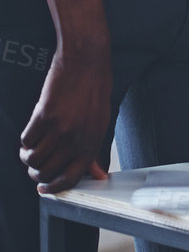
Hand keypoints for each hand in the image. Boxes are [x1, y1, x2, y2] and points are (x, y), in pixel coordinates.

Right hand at [19, 43, 111, 193]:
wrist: (86, 62)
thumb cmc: (95, 91)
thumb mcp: (101, 123)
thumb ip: (95, 151)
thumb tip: (96, 175)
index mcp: (92, 141)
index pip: (72, 176)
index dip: (55, 187)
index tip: (44, 189)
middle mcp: (76, 138)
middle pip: (47, 171)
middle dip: (37, 174)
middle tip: (34, 167)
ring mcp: (59, 128)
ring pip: (33, 159)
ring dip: (28, 158)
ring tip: (30, 150)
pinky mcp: (43, 116)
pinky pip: (26, 140)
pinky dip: (24, 142)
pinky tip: (30, 135)